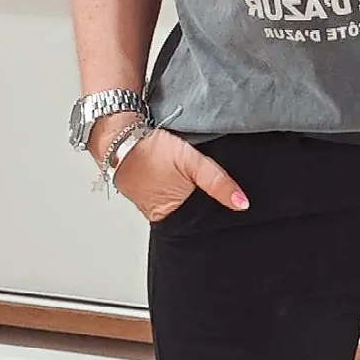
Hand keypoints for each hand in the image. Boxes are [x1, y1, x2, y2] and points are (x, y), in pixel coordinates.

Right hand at [108, 128, 249, 221]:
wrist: (118, 135)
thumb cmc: (151, 149)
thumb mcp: (191, 162)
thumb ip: (217, 182)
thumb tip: (241, 203)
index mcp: (168, 215)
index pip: (198, 223)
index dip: (211, 212)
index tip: (220, 202)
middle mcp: (156, 214)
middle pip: (187, 214)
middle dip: (198, 203)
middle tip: (200, 184)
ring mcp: (145, 203)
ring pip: (173, 202)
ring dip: (182, 193)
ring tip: (186, 178)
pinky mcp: (138, 190)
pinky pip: (160, 193)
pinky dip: (168, 186)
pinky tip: (171, 175)